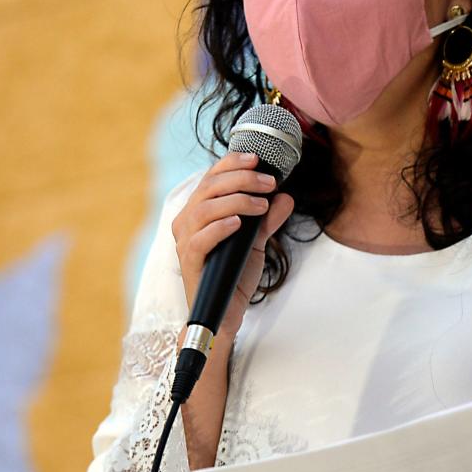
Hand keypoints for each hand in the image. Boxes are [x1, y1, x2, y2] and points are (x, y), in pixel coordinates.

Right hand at [171, 151, 294, 337]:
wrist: (225, 313)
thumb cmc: (234, 275)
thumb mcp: (256, 242)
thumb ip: (268, 219)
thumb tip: (286, 196)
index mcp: (199, 211)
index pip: (211, 177)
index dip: (232, 163)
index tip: (258, 159)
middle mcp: (187, 222)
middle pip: (209, 187)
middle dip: (242, 179)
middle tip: (269, 182)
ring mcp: (185, 242)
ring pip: (204, 209)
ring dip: (236, 200)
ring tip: (262, 204)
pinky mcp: (190, 262)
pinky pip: (201, 238)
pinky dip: (220, 226)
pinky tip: (239, 223)